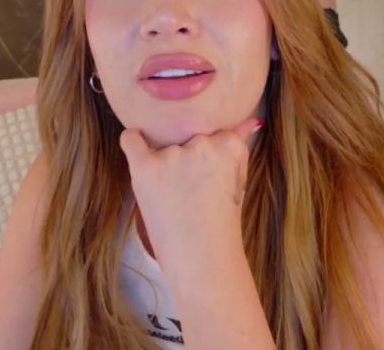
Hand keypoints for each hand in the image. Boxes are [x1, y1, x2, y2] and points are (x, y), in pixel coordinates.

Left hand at [119, 117, 264, 270]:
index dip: (212, 155)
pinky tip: (138, 148)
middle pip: (191, 137)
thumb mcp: (238, 184)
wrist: (203, 260)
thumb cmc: (224, 226)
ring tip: (173, 196)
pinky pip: (132, 140)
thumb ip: (239, 148)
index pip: (217, 134)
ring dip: (167, 162)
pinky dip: (133, 142)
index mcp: (230, 146)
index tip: (210, 178)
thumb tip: (251, 122)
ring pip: (166, 144)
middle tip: (191, 190)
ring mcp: (173, 155)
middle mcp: (202, 144)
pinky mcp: (146, 168)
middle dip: (190, 157)